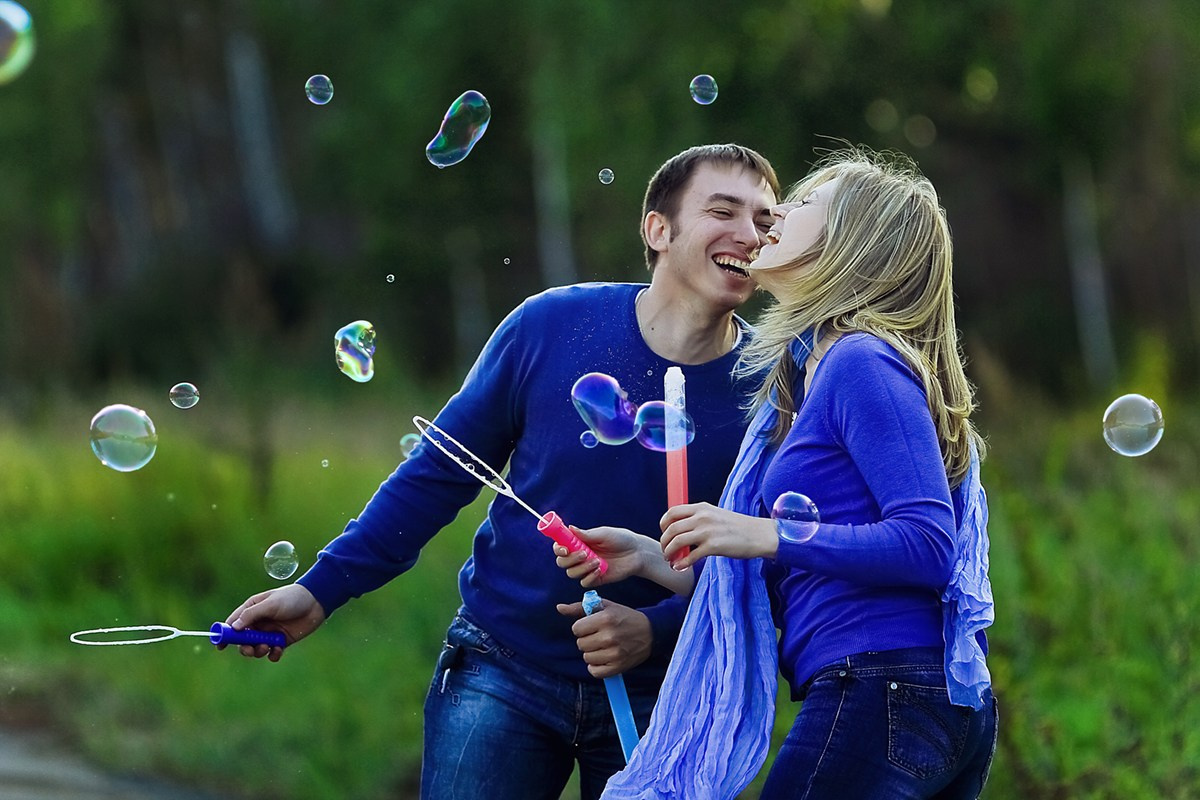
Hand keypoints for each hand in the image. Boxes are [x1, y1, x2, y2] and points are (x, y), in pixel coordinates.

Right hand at [223, 584, 326, 661]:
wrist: (316, 602)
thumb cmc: (292, 598)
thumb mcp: (270, 604)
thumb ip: (252, 615)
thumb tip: (234, 627)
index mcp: (252, 609)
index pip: (233, 623)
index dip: (225, 634)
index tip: (220, 646)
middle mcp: (259, 622)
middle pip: (242, 640)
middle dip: (244, 647)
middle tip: (250, 649)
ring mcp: (269, 632)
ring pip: (256, 648)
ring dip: (258, 651)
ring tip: (268, 646)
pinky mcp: (281, 641)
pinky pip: (271, 653)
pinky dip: (273, 654)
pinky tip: (278, 649)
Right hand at [553, 526, 652, 586]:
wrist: (637, 553)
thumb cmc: (621, 539)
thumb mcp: (603, 534)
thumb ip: (586, 534)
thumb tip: (570, 528)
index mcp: (579, 543)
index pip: (560, 547)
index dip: (558, 549)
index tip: (565, 549)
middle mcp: (580, 556)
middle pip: (562, 562)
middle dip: (570, 559)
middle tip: (583, 553)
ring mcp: (586, 568)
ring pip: (571, 573)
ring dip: (582, 567)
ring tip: (597, 561)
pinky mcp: (595, 579)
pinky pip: (584, 582)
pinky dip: (589, 577)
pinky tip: (600, 570)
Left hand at [555, 599, 651, 678]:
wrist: (650, 632)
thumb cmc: (624, 617)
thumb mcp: (605, 607)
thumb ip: (580, 608)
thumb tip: (559, 608)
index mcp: (606, 619)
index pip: (576, 629)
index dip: (582, 627)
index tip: (592, 626)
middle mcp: (610, 636)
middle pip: (580, 644)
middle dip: (587, 640)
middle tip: (599, 636)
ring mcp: (614, 653)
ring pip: (587, 658)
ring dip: (592, 653)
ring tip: (603, 646)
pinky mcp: (618, 667)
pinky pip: (595, 672)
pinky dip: (596, 666)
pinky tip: (603, 657)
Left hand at [660, 502, 777, 568]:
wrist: (758, 534)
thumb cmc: (738, 527)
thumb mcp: (715, 514)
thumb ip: (699, 518)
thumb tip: (681, 530)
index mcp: (701, 508)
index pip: (672, 512)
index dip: (663, 524)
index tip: (664, 534)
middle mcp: (702, 517)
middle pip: (671, 529)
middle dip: (664, 542)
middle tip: (666, 551)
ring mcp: (707, 531)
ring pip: (677, 542)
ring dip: (670, 553)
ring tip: (671, 560)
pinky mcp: (713, 546)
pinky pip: (690, 556)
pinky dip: (682, 563)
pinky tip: (680, 567)